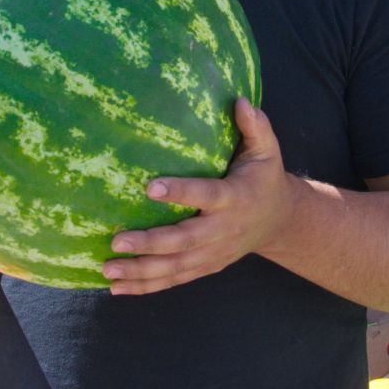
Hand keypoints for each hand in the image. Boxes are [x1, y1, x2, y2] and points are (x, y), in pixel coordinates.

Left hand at [101, 98, 300, 294]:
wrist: (281, 221)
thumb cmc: (264, 177)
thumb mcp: (268, 150)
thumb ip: (255, 126)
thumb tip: (239, 101)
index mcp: (235, 198)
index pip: (205, 195)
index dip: (179, 193)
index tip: (149, 187)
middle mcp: (223, 230)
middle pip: (184, 241)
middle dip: (149, 244)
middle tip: (116, 241)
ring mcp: (214, 253)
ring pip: (175, 267)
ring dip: (140, 271)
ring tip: (107, 269)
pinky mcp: (206, 266)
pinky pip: (175, 279)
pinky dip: (146, 286)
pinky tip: (116, 287)